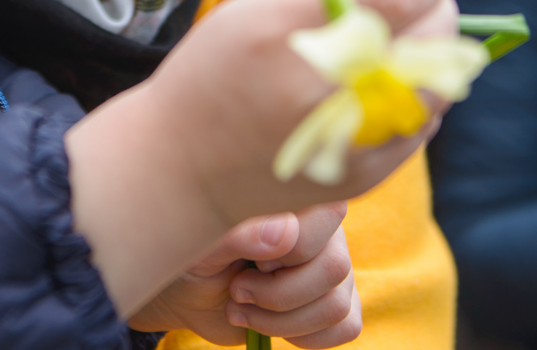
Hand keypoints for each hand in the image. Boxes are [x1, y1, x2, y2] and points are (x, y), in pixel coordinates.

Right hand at [68, 0, 452, 314]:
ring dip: (434, 46)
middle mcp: (335, 88)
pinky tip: (386, 76)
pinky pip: (424, 119)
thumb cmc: (217, 68)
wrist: (184, 165)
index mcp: (301, 34)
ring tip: (405, 33)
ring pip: (441, 80)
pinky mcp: (367, 171)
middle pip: (432, 34)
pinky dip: (418, 89)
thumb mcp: (260, 6)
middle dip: (435, 2)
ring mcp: (356, 135)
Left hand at [129, 203, 360, 347]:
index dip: (293, 248)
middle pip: (334, 268)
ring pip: (336, 305)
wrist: (190, 292)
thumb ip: (239, 234)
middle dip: (278, 294)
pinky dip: (305, 337)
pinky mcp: (335, 303)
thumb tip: (285, 234)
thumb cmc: (195, 255)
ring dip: (281, 322)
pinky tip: (270, 324)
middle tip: (237, 289)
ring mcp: (333, 268)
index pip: (328, 214)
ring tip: (243, 308)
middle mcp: (323, 231)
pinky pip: (347, 326)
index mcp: (296, 200)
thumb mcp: (203, 244)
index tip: (254, 259)